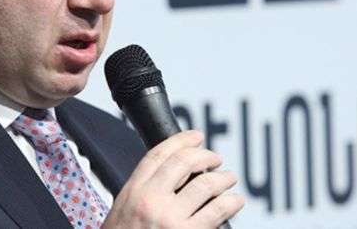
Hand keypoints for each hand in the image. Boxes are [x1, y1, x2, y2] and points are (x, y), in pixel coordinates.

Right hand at [102, 130, 243, 227]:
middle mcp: (151, 201)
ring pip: (206, 185)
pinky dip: (230, 203)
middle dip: (205, 155)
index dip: (180, 140)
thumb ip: (143, 193)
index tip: (195, 136)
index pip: (158, 154)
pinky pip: (218, 212)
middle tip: (216, 159)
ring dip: (224, 178)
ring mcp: (170, 219)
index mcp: (133, 192)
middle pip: (184, 162)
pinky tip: (234, 202)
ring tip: (229, 179)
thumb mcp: (122, 213)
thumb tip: (171, 177)